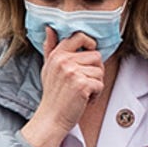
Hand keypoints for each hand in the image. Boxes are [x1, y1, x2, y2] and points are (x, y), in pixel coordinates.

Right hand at [21, 30, 105, 146]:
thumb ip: (50, 48)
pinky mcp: (82, 84)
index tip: (90, 53)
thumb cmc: (52, 95)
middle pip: (96, 56)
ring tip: (83, 92)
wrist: (51, 118)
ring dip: (96, 84)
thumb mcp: (48, 68)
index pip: (79, 37)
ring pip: (100, 71)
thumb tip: (50, 28)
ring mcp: (73, 72)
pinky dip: (96, 95)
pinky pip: (100, 84)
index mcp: (57, 54)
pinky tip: (85, 100)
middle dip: (95, 70)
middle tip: (84, 82)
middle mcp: (64, 61)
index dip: (90, 43)